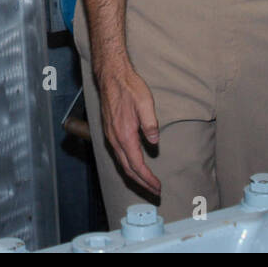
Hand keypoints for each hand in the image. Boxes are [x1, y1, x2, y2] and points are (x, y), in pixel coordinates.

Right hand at [96, 60, 161, 194]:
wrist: (111, 76)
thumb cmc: (129, 87)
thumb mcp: (145, 103)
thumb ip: (150, 125)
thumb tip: (154, 142)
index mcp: (124, 135)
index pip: (137, 165)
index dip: (148, 179)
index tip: (158, 187)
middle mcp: (115, 138)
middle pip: (127, 169)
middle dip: (142, 183)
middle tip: (155, 191)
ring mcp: (110, 135)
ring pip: (121, 163)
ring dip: (134, 175)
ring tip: (147, 182)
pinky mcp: (109, 131)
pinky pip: (118, 155)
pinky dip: (128, 165)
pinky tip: (135, 164)